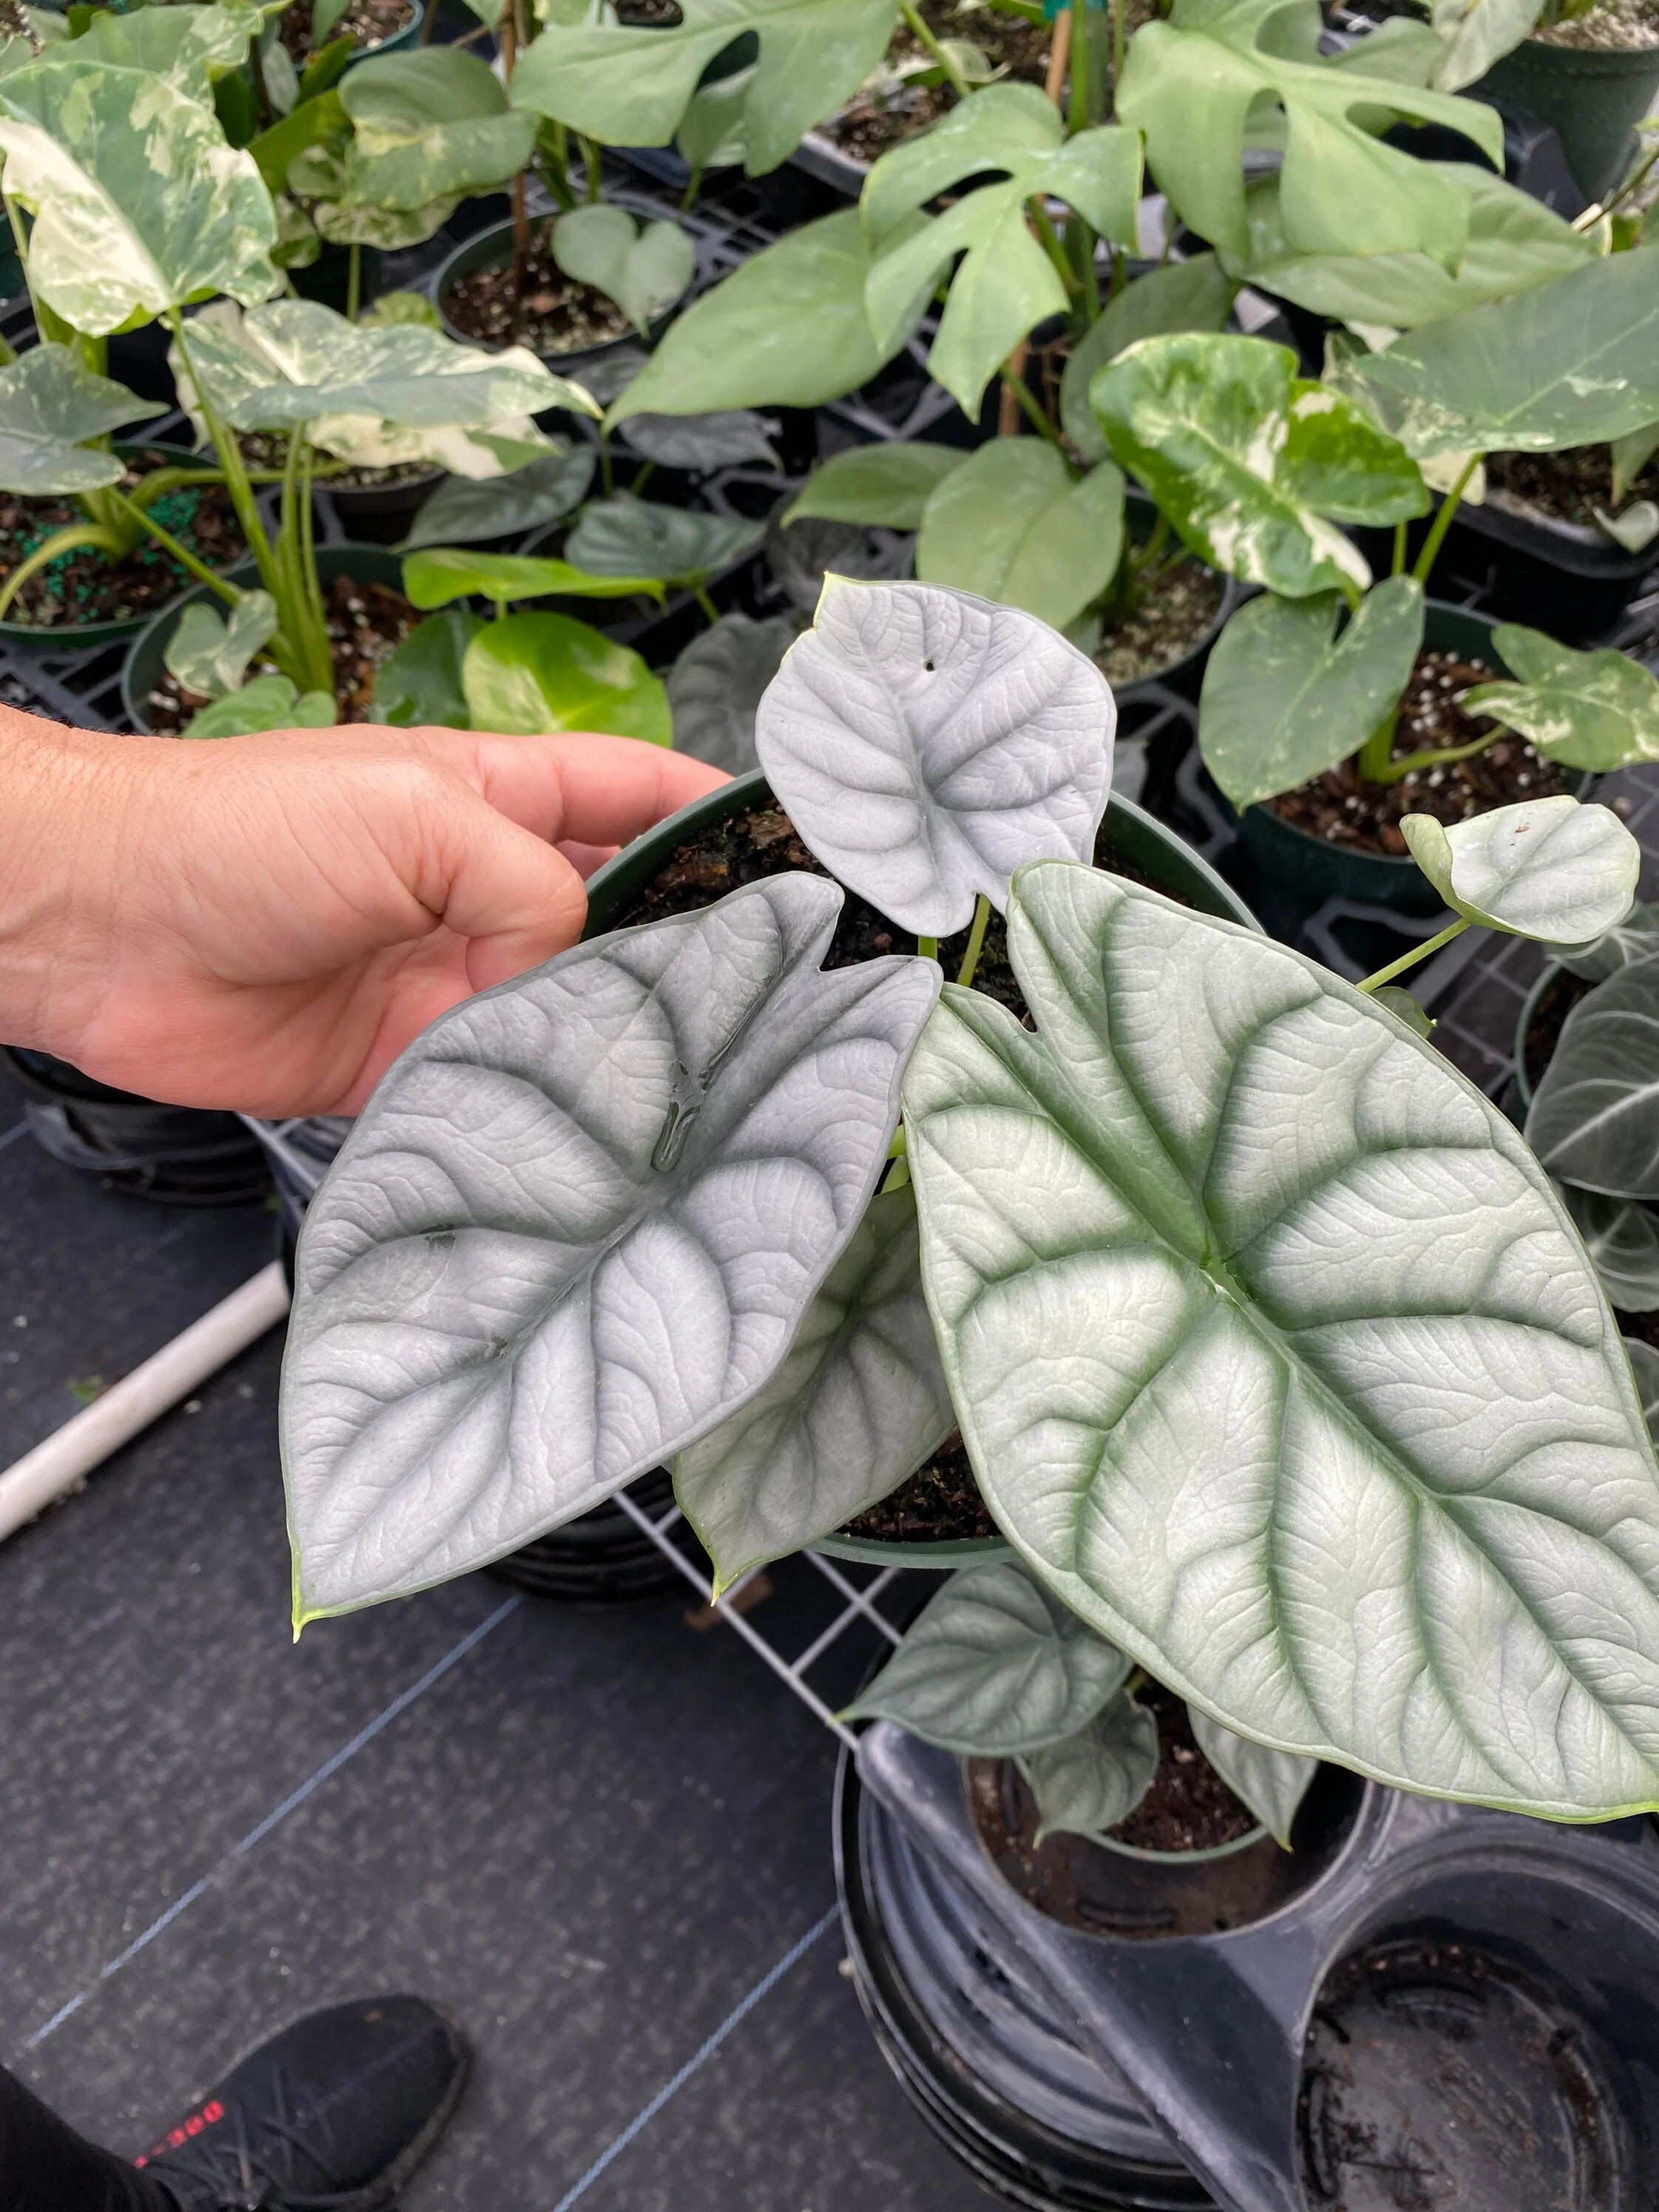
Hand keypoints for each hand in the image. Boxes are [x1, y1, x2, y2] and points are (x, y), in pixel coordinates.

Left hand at [0, 715, 726, 1114]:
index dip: (721, 817)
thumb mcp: (414, 813)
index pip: (640, 796)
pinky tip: (598, 1133)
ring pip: (572, 1016)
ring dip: (624, 1042)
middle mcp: (484, 892)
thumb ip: (529, 883)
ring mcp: (450, 981)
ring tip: (710, 1074)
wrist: (99, 923)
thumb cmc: (239, 828)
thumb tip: (576, 973)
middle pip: (624, 918)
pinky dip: (543, 1111)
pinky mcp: (405, 1067)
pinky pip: (500, 1093)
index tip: (804, 860)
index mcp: (496, 800)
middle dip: (694, 948)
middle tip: (780, 997)